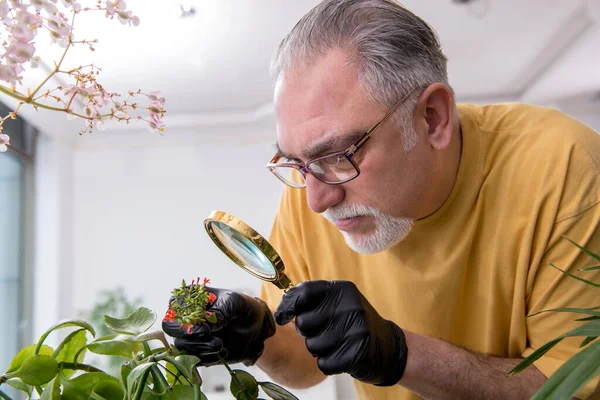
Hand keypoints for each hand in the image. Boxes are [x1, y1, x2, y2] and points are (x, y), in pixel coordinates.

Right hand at [162, 287, 275, 365]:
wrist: (257, 327)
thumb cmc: (244, 308)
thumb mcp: (235, 303)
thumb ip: (219, 311)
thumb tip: (202, 325)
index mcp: (192, 298)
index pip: (174, 306)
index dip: (184, 317)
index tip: (204, 327)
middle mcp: (186, 317)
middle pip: (169, 327)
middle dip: (187, 334)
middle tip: (207, 334)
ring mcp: (191, 336)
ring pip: (180, 345)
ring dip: (199, 348)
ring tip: (220, 345)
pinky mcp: (198, 352)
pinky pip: (192, 359)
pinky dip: (206, 358)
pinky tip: (223, 352)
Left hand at [274, 280, 407, 385]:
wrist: (389, 347)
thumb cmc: (353, 324)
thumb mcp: (338, 303)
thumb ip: (311, 301)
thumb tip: (280, 312)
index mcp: (342, 289)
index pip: (304, 292)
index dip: (288, 305)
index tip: (282, 317)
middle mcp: (350, 305)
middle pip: (304, 323)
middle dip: (308, 333)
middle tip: (325, 332)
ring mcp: (356, 328)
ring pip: (312, 346)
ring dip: (319, 350)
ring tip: (337, 344)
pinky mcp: (359, 352)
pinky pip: (324, 364)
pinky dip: (329, 364)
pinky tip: (343, 356)